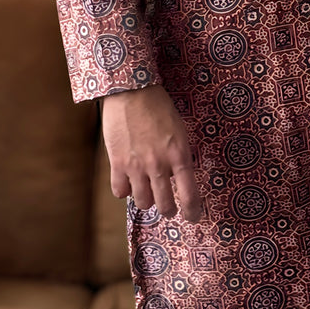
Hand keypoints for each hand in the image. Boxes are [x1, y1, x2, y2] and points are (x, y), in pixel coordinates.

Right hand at [100, 83, 204, 222]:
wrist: (131, 91)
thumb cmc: (158, 107)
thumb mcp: (179, 130)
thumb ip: (178, 155)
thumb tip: (177, 177)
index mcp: (179, 155)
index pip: (189, 194)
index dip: (192, 211)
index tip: (192, 217)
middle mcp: (158, 165)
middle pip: (164, 205)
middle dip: (168, 209)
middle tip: (168, 207)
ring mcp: (136, 166)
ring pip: (142, 202)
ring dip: (146, 199)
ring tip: (147, 191)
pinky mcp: (117, 163)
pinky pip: (120, 192)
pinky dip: (124, 190)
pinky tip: (128, 181)